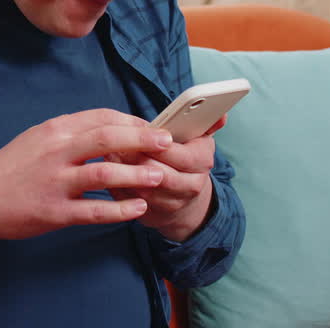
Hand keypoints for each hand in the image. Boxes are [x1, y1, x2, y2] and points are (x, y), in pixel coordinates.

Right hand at [0, 108, 174, 253]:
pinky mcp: (54, 212)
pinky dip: (119, 209)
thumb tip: (109, 130)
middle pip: (107, 138)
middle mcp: (56, 152)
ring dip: (136, 174)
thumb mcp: (37, 139)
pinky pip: (93, 210)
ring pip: (104, 173)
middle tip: (167, 143)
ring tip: (159, 176)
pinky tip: (138, 208)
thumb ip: (70, 134)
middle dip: (142, 139)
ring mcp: (55, 182)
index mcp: (54, 131)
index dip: (131, 121)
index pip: (100, 117)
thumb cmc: (11, 169)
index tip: (153, 128)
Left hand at [109, 115, 225, 241]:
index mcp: (201, 162)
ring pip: (143, 189)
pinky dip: (118, 186)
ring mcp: (172, 204)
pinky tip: (108, 171)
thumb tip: (221, 113)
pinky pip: (131, 200)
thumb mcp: (200, 140)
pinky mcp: (152, 215)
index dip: (157, 145)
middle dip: (137, 157)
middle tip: (116, 142)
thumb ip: (207, 124)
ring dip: (124, 171)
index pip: (179, 154)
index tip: (140, 133)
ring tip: (109, 153)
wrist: (188, 203)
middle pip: (159, 172)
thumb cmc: (188, 161)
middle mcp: (190, 185)